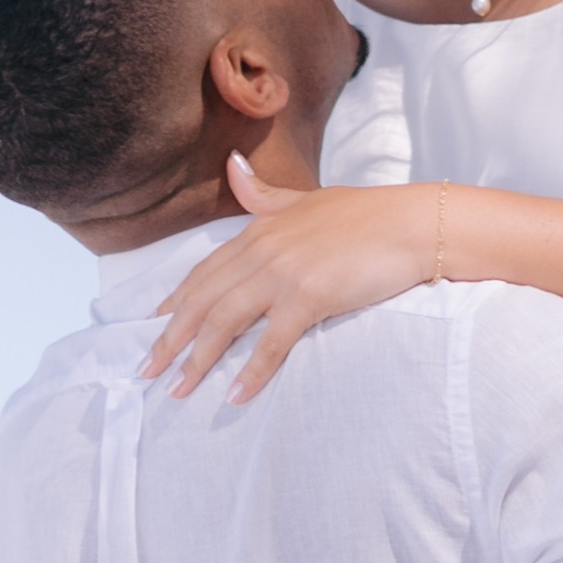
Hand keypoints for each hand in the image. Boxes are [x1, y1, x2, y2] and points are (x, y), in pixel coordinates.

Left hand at [144, 166, 441, 398]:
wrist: (414, 224)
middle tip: (147, 370)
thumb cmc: (369, 214)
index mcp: (260, 229)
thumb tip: (232, 167)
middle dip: (171, 338)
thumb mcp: (308, 199)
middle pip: (204, 300)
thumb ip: (265, 195)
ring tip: (178, 390)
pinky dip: (251, 371)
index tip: (155, 326)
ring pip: (225, 321)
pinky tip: (235, 395)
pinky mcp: (310, 296)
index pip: (206, 270)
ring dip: (197, 360)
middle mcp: (263, 251)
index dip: (178, 300)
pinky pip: (271, 342)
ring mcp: (284, 273)